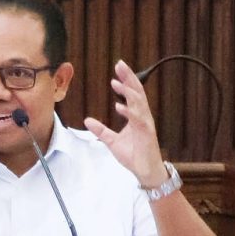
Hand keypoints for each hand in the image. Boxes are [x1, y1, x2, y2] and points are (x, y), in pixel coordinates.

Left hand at [84, 60, 168, 186]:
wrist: (144, 171)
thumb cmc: (133, 155)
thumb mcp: (112, 141)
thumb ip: (101, 130)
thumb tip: (87, 120)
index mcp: (136, 115)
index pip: (132, 93)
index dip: (126, 80)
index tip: (118, 68)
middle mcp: (142, 116)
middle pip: (137, 92)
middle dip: (129, 77)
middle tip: (120, 64)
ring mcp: (145, 124)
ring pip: (139, 102)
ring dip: (128, 92)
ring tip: (117, 82)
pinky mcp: (146, 133)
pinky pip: (138, 120)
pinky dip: (129, 112)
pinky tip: (119, 105)